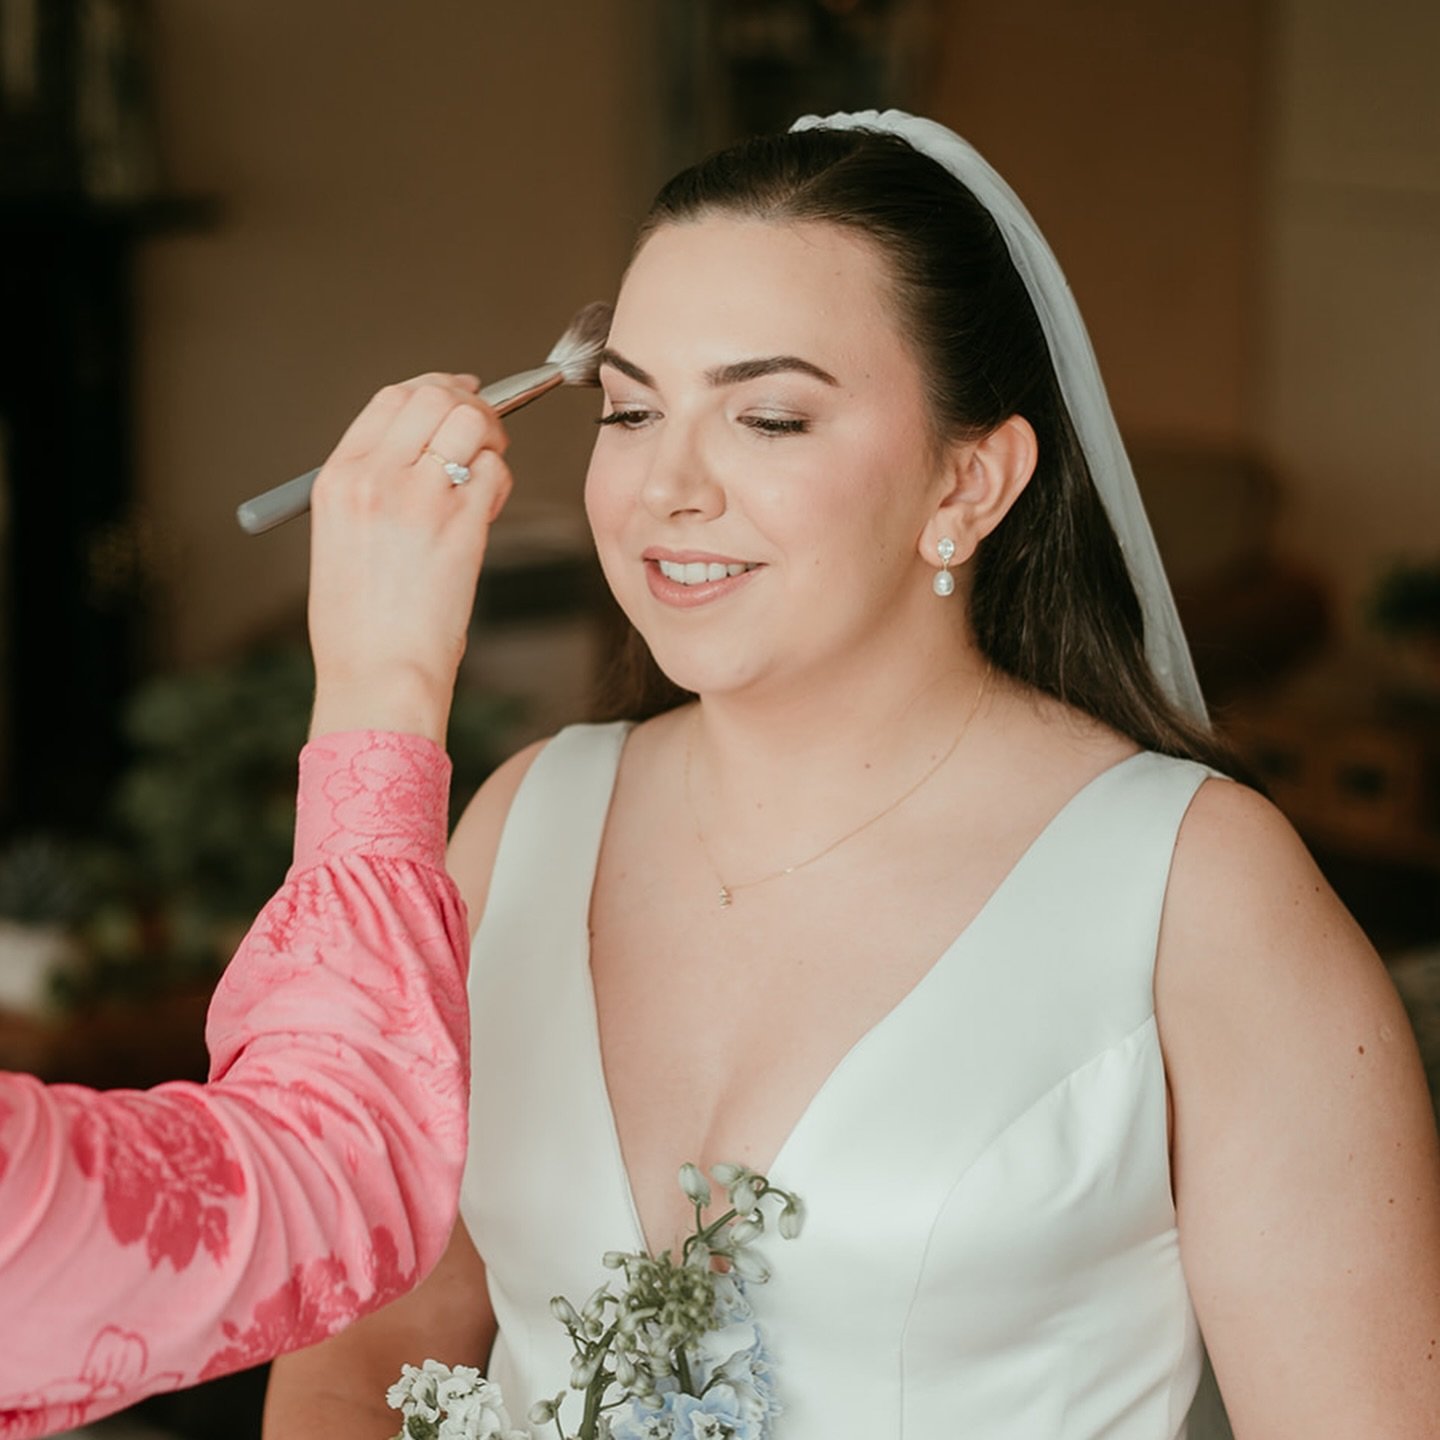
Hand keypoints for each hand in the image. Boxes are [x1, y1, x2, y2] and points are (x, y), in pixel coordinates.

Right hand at [306, 372, 513, 741]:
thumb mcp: (342, 538)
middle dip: (471, 404)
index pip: (391, 400)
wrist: (379, 672)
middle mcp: (375, 478)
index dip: (432, 388)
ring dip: (490, 440)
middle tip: (486, 429)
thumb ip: (376, 485)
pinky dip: (499, 482)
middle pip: (435, 398)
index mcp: (337, 479)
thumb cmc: (363, 622)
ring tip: (487, 472)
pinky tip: (486, 511)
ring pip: (471, 424)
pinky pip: (493, 472)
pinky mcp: (461, 524)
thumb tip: (427, 448)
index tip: (457, 394)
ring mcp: (420, 498)